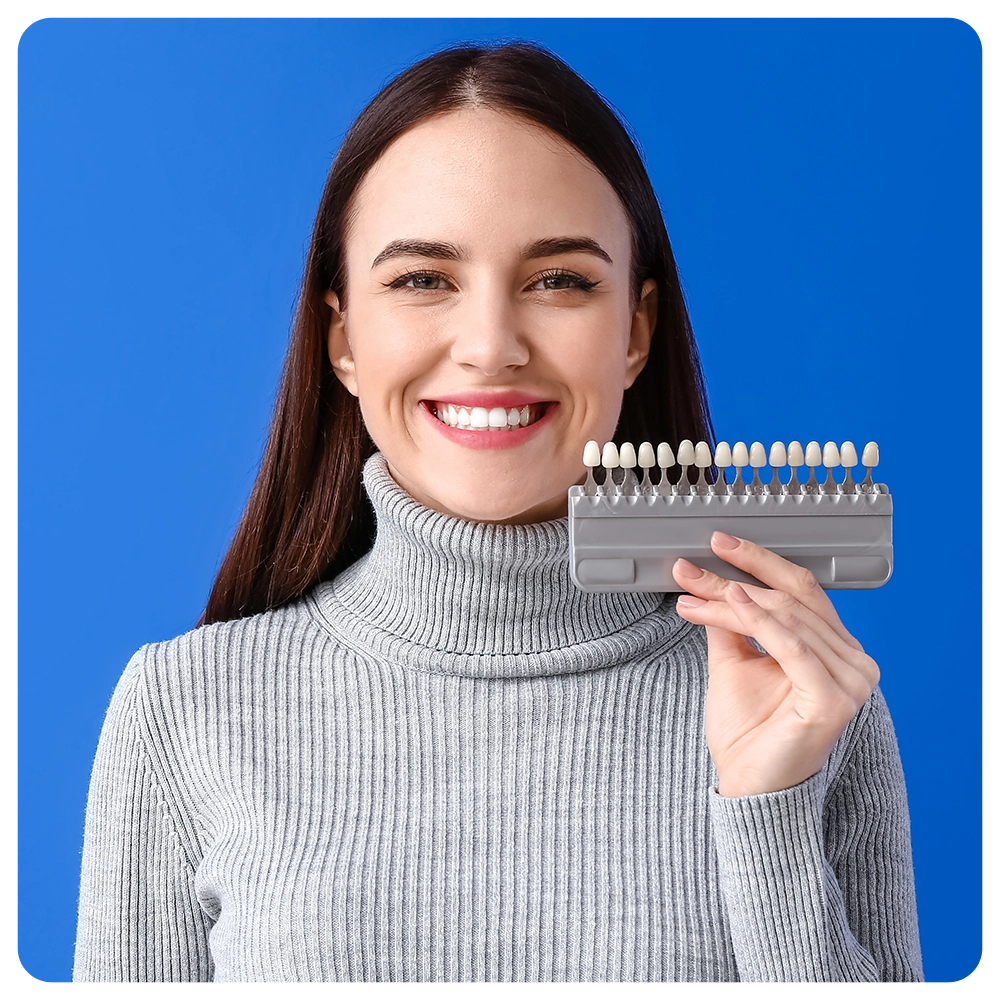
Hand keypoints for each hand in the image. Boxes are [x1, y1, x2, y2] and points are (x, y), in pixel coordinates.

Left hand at [672, 531, 879, 797]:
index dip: (760, 561)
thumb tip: (711, 580)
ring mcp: (850, 681)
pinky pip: (793, 647)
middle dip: (733, 579)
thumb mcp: (734, 661)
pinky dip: (759, 621)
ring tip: (694, 588)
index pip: (800, 590)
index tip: (718, 544)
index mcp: (835, 648)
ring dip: (732, 599)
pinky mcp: (834, 699)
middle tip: (690, 569)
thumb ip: (729, 622)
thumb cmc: (748, 732)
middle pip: (789, 601)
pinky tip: (731, 602)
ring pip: (786, 618)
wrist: (748, 786)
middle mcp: (853, 660)